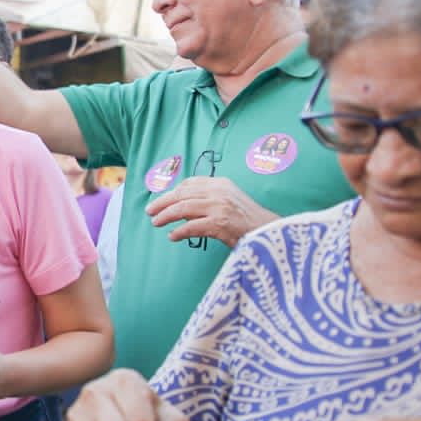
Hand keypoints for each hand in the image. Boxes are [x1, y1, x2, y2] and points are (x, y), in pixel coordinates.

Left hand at [145, 177, 275, 245]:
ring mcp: (220, 206)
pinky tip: (173, 236)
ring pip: (183, 208)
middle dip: (162, 203)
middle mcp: (219, 191)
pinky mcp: (221, 223)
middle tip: (150, 212)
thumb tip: (180, 209)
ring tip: (156, 223)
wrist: (270, 233)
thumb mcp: (228, 202)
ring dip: (166, 216)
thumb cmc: (248, 222)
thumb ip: (207, 200)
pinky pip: (192, 226)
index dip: (172, 192)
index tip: (160, 200)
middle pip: (182, 194)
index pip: (189, 184)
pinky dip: (179, 231)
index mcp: (221, 184)